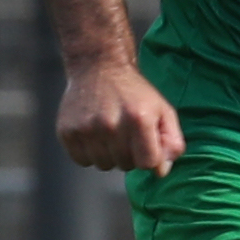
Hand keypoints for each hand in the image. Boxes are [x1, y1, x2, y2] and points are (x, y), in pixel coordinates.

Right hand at [58, 58, 182, 173]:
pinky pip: (82, 161)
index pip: (148, 163)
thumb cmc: (136, 95)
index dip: (151, 158)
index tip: (147, 144)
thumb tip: (161, 171)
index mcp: (139, 119)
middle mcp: (110, 125)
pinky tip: (94, 134)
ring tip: (111, 133)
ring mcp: (86, 129)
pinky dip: (90, 153)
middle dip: (131, 154)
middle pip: (126, 165)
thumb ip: (172, 142)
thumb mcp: (164, 111)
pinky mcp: (66, 131)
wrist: (98, 68)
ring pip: (103, 165)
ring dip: (110, 155)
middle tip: (127, 133)